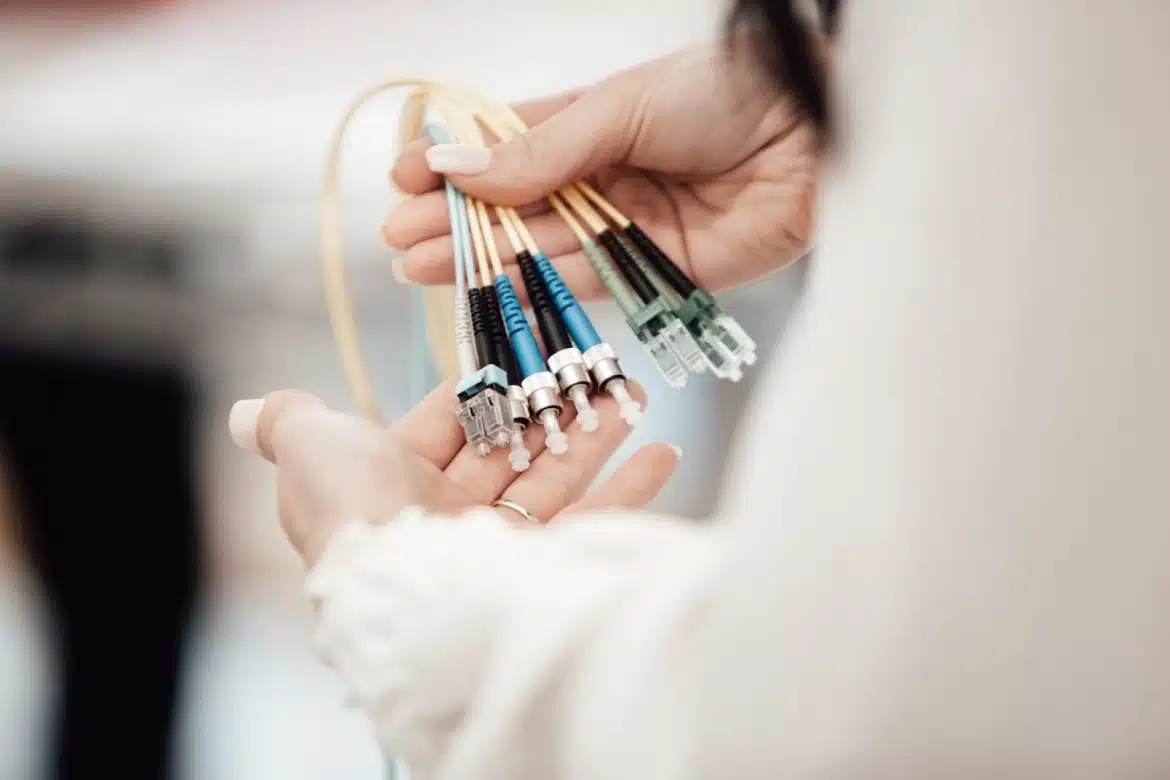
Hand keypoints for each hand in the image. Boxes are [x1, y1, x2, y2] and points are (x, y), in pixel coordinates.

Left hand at [228, 381, 677, 564]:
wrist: (404, 592)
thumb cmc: (356, 509)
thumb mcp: (310, 447)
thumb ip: (289, 422)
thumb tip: (246, 411)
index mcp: (392, 485)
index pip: (446, 424)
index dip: (480, 385)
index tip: (519, 347)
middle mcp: (443, 520)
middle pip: (507, 451)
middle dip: (550, 406)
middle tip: (591, 366)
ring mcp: (494, 549)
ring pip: (555, 480)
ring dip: (596, 435)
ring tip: (634, 393)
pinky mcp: (539, 572)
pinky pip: (593, 527)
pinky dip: (631, 492)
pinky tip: (665, 453)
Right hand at [381, 43, 818, 300]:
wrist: (815, 136)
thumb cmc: (722, 94)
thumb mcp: (619, 108)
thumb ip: (542, 151)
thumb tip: (458, 169)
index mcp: (591, 119)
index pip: (506, 145)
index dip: (454, 164)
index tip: (403, 179)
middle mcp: (603, 173)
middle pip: (515, 203)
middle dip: (455, 220)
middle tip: (396, 239)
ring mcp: (627, 223)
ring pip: (541, 245)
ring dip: (479, 257)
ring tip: (417, 265)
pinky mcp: (655, 269)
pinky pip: (587, 280)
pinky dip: (535, 284)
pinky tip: (485, 285)